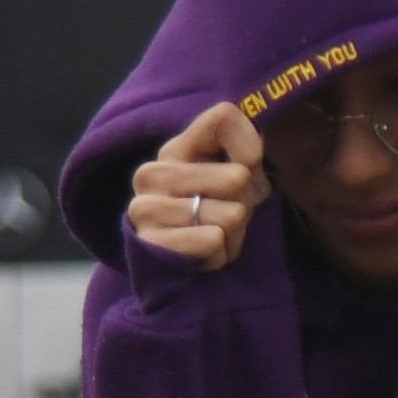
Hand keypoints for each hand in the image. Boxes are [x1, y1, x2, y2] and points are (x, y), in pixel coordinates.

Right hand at [127, 103, 270, 271]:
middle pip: (237, 176)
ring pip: (231, 214)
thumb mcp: (236, 179)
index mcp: (174, 150)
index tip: (246, 171)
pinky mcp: (151, 243)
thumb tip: (253, 150)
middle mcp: (150, 173)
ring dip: (233, 234)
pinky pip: (213, 240)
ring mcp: (145, 208)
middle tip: (227, 217)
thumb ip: (247, 152)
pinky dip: (220, 255)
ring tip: (215, 237)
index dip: (251, 150)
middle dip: (244, 204)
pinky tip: (204, 256)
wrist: (184, 279)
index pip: (224, 117)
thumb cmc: (215, 219)